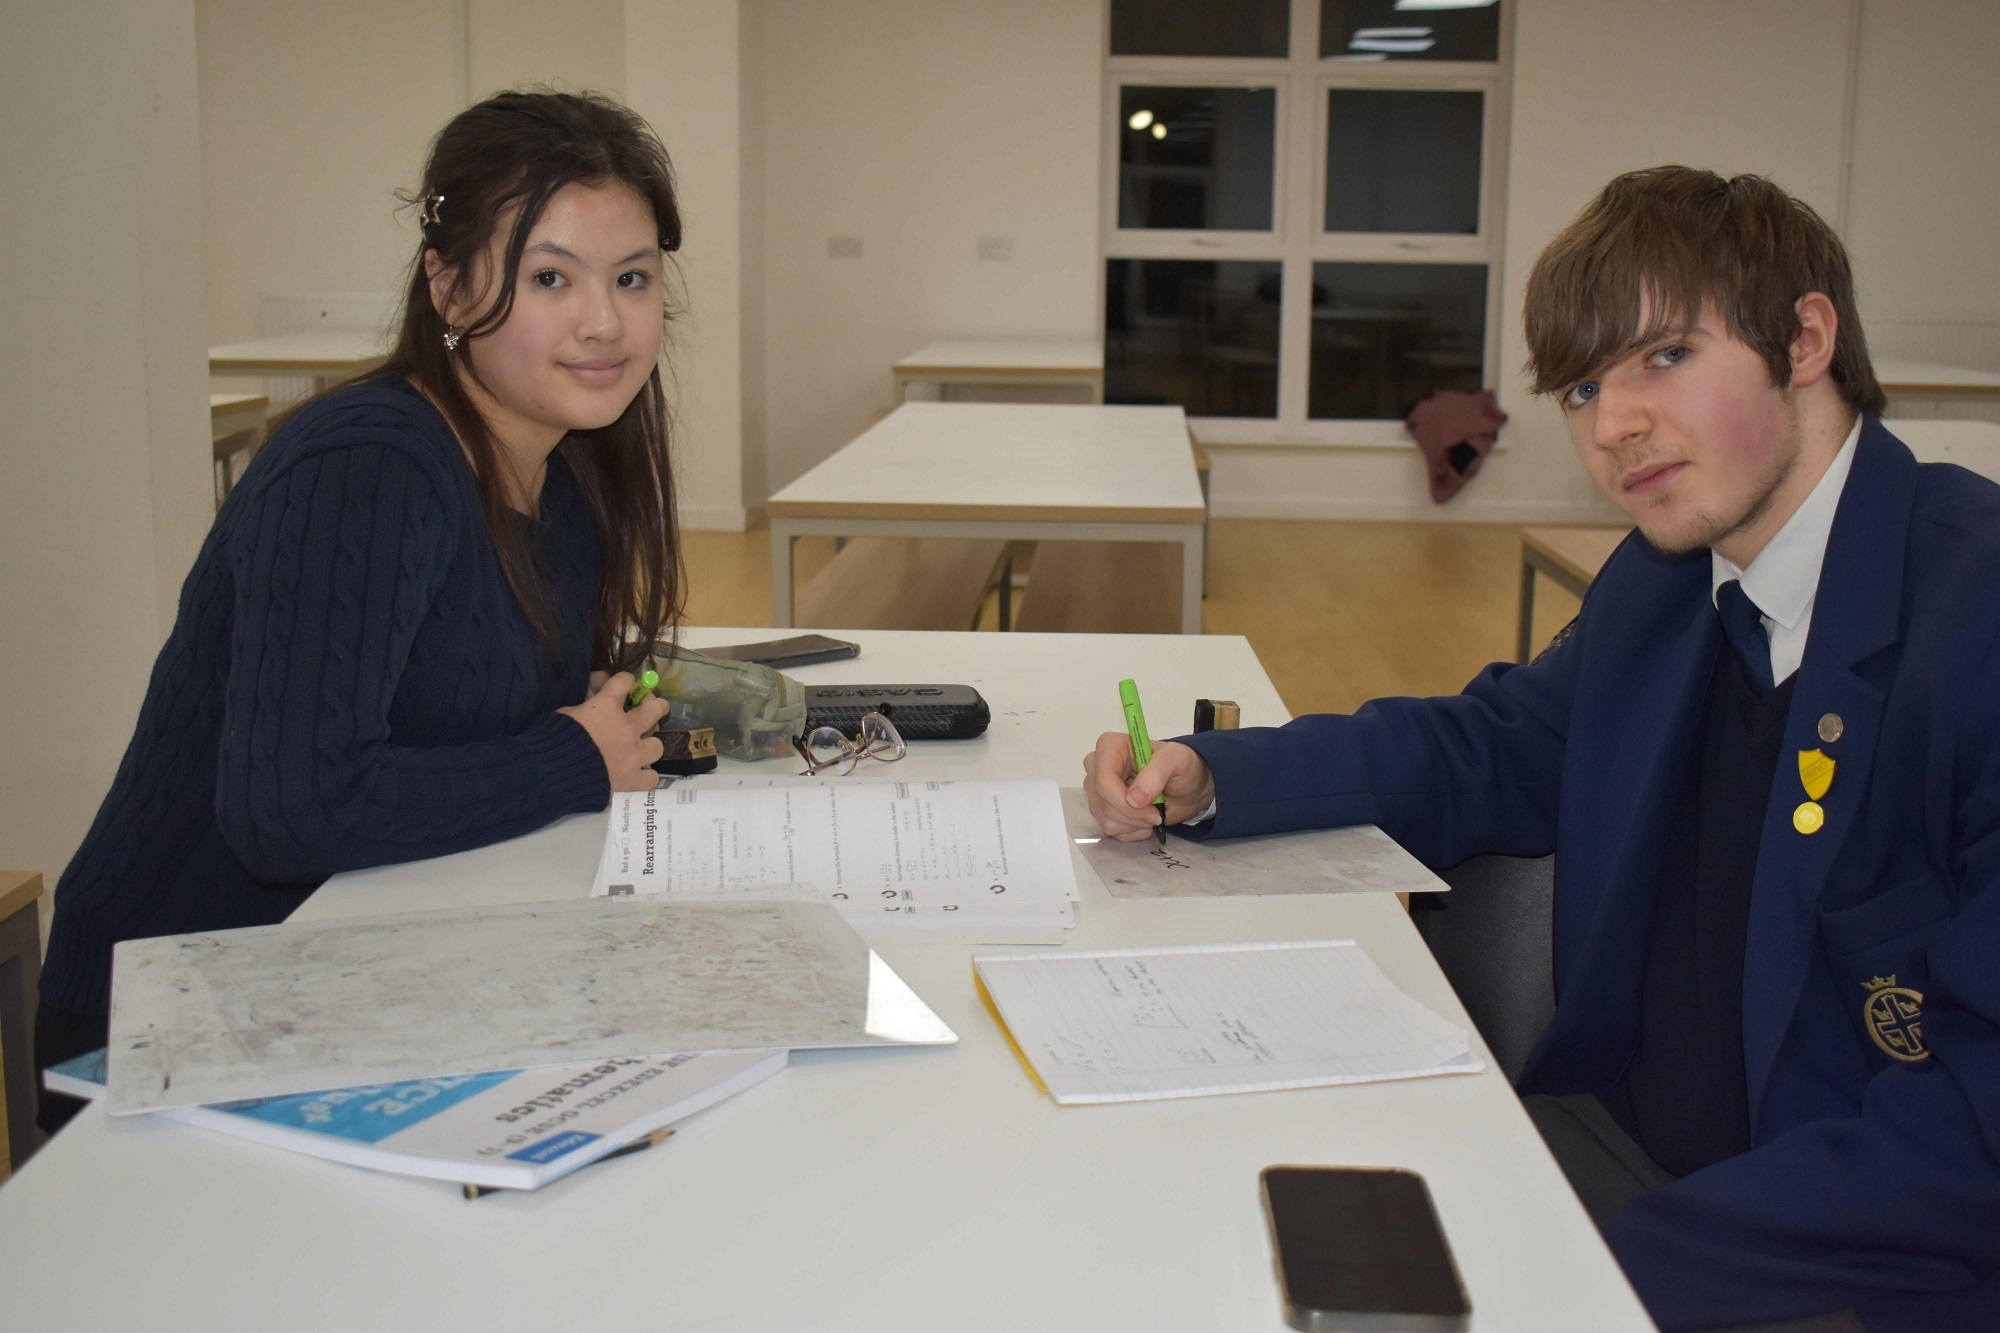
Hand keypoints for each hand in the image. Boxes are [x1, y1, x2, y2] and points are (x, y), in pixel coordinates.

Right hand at [559, 671, 669, 791]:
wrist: (550, 774)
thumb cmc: (552, 739)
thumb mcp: (565, 712)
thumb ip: (585, 699)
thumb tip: (597, 683)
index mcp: (606, 706)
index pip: (624, 682)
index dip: (625, 681)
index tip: (626, 684)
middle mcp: (627, 728)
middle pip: (654, 709)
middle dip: (656, 705)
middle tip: (657, 707)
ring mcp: (633, 755)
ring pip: (657, 745)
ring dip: (649, 745)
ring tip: (642, 749)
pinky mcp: (633, 780)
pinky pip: (652, 777)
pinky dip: (645, 776)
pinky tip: (638, 775)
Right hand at [1082, 732, 1215, 842]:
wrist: (1185, 786)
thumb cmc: (1179, 766)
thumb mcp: (1176, 760)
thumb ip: (1157, 773)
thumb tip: (1134, 799)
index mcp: (1111, 746)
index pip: (1103, 780)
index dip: (1124, 800)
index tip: (1152, 809)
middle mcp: (1097, 766)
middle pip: (1103, 802)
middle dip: (1134, 815)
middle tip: (1158, 813)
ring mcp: (1097, 790)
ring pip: (1107, 819)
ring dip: (1135, 823)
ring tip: (1153, 812)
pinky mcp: (1101, 809)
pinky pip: (1111, 829)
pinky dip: (1133, 830)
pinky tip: (1145, 819)